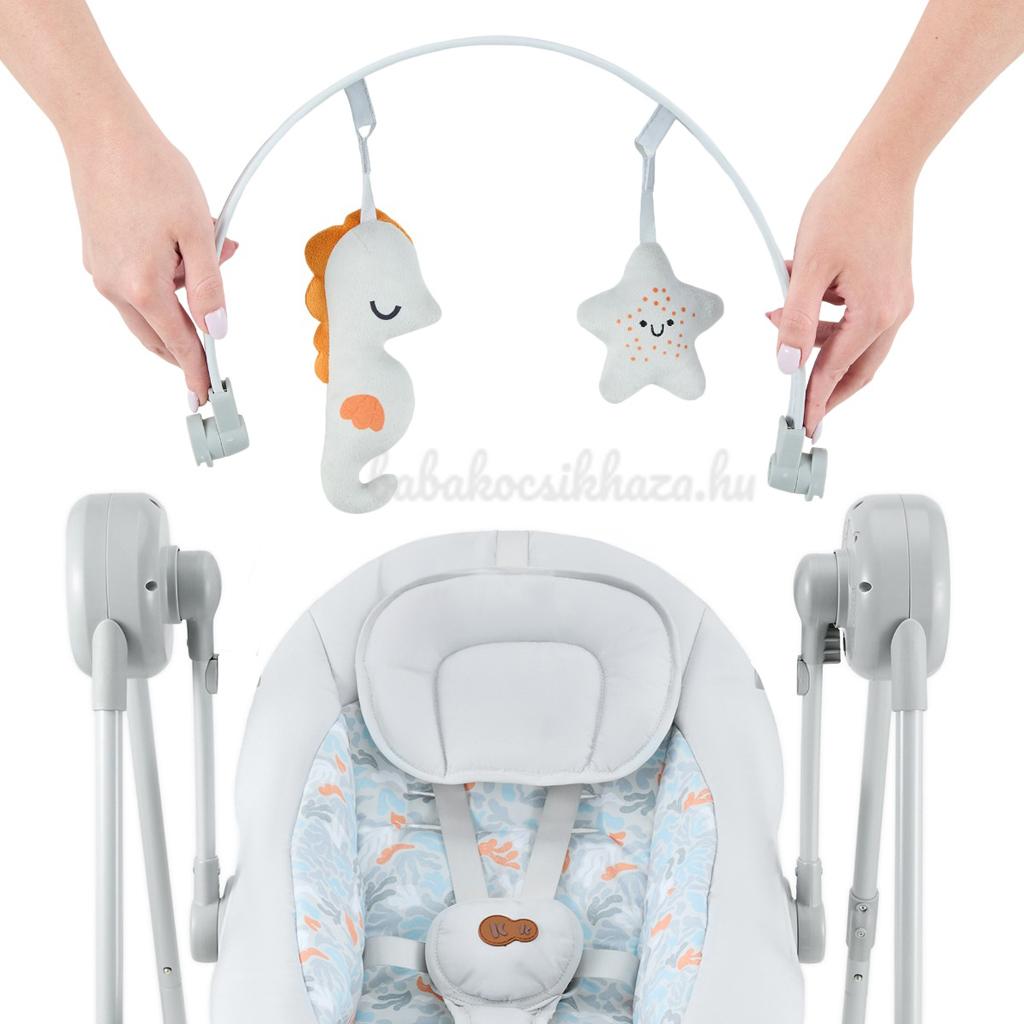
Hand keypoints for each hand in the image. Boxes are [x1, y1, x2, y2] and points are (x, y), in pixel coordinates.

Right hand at [65, 119, 236, 404]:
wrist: (103, 131)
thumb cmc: (152, 171)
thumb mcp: (199, 232)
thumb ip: (210, 286)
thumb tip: (216, 327)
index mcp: (143, 286)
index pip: (178, 345)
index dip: (197, 370)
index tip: (205, 395)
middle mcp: (115, 286)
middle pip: (159, 335)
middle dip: (189, 338)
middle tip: (212, 332)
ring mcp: (101, 271)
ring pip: (147, 308)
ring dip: (179, 298)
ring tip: (206, 251)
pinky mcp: (96, 254)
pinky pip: (136, 283)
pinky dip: (163, 277)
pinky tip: (181, 243)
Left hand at [768, 156, 915, 437]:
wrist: (880, 165)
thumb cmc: (845, 207)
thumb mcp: (809, 270)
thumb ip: (796, 321)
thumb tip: (787, 363)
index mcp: (874, 313)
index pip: (836, 372)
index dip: (815, 401)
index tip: (803, 426)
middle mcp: (893, 311)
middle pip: (856, 370)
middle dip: (825, 389)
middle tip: (802, 410)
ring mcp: (894, 298)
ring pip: (854, 343)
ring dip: (816, 341)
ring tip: (780, 319)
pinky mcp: (888, 285)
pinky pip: (855, 318)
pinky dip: (826, 319)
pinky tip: (799, 297)